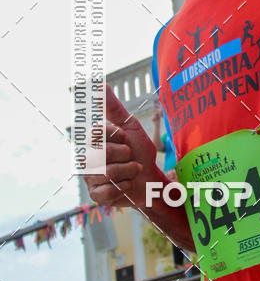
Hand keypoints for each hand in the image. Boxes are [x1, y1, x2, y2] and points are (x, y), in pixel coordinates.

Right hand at [84, 85, 161, 207]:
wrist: (152, 177)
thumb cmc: (140, 151)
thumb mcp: (130, 125)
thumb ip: (113, 107)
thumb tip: (99, 83)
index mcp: (92, 141)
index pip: (98, 133)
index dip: (118, 136)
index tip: (125, 139)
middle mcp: (86, 159)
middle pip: (102, 154)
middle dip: (125, 155)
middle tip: (130, 157)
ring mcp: (90, 178)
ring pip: (107, 173)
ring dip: (129, 171)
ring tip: (132, 171)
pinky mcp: (96, 196)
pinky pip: (108, 192)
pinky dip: (125, 187)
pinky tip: (127, 185)